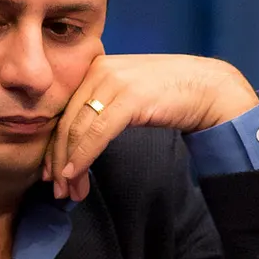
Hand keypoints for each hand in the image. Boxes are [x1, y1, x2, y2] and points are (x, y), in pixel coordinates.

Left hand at [43, 53, 258, 201]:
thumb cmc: (170, 95)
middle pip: (67, 122)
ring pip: (78, 130)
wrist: (208, 88)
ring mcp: (113, 82)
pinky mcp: (129, 97)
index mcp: (95, 67)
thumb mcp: (127, 95)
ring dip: (69, 166)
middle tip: (57, 188)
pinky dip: (82, 157)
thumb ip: (102, 107)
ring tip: (69, 191)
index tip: (50, 172)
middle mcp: (99, 70)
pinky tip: (75, 174)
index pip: (64, 111)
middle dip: (58, 160)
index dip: (54, 145)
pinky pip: (96, 133)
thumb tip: (78, 138)